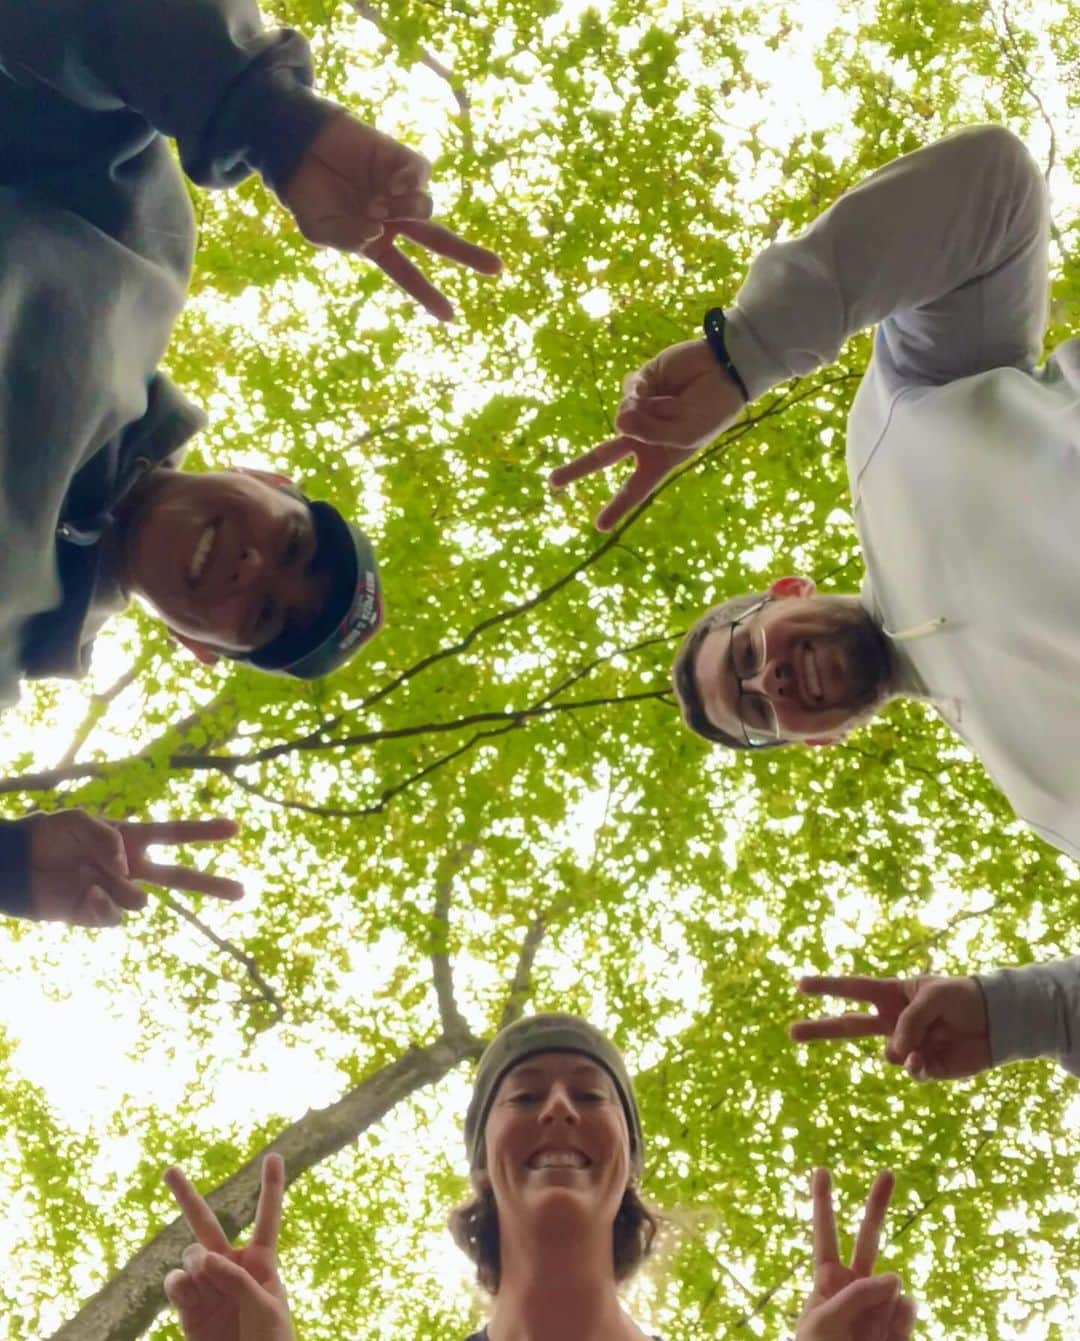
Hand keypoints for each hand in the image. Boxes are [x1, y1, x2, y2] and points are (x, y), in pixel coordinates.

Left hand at [27, 813, 242, 927]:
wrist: (17, 865)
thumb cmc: (49, 835)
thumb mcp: (78, 820)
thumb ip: (108, 836)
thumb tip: (125, 866)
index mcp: (132, 839)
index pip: (175, 834)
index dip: (205, 831)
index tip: (235, 828)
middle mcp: (130, 867)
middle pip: (179, 877)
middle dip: (211, 884)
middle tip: (242, 891)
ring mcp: (115, 892)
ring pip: (140, 900)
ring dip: (123, 890)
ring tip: (95, 878)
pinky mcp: (96, 914)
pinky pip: (114, 916)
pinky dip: (105, 905)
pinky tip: (89, 893)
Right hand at [163, 1155, 292, 1340]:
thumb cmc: (269, 1340)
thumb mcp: (264, 1306)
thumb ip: (236, 1277)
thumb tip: (201, 1258)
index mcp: (261, 1261)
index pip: (267, 1217)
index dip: (271, 1186)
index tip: (274, 1156)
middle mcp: (230, 1267)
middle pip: (206, 1224)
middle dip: (186, 1196)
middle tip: (170, 1170)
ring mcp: (206, 1285)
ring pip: (191, 1255)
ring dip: (199, 1268)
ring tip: (212, 1290)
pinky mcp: (187, 1307)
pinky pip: (175, 1282)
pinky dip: (181, 1285)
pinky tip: (190, 1293)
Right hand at [280, 113, 501, 320]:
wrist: (298, 148)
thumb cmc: (307, 195)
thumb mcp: (318, 230)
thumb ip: (346, 240)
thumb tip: (377, 233)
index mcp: (378, 244)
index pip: (408, 275)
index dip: (428, 296)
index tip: (449, 317)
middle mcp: (396, 220)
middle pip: (440, 240)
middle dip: (468, 254)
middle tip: (498, 269)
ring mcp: (401, 190)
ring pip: (425, 208)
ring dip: (405, 211)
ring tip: (376, 204)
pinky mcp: (401, 160)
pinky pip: (420, 175)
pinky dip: (409, 185)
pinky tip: (389, 186)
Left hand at [548, 338, 745, 529]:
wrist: (723, 370)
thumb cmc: (711, 410)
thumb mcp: (685, 435)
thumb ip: (650, 433)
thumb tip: (618, 420)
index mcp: (659, 459)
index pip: (634, 488)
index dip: (617, 507)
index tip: (599, 526)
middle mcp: (643, 438)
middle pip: (602, 457)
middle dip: (577, 470)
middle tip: (552, 483)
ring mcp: (637, 411)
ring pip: (620, 419)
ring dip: (646, 414)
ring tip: (672, 405)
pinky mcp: (636, 385)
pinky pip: (627, 393)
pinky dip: (642, 392)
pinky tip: (658, 386)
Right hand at [791, 973, 990, 1080]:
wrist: (996, 1023)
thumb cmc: (964, 998)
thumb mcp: (935, 996)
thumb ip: (910, 1020)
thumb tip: (893, 1053)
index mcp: (893, 994)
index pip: (853, 989)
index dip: (827, 987)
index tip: (799, 984)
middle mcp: (893, 1020)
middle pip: (849, 1026)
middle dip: (820, 1028)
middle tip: (791, 1031)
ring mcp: (907, 1044)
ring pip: (887, 1054)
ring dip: (902, 1050)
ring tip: (924, 1045)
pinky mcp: (924, 1066)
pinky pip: (909, 1072)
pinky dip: (915, 1067)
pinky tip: (925, 1060)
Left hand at [796, 1168, 916, 1340]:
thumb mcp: (823, 1322)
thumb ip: (855, 1293)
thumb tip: (898, 1277)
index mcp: (827, 1281)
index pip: (825, 1235)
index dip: (822, 1203)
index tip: (820, 1168)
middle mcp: (856, 1286)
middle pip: (868, 1238)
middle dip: (877, 1205)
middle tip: (887, 1171)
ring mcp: (882, 1304)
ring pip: (891, 1285)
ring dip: (879, 1307)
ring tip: (864, 1337)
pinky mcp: (901, 1324)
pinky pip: (906, 1311)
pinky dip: (896, 1325)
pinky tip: (883, 1340)